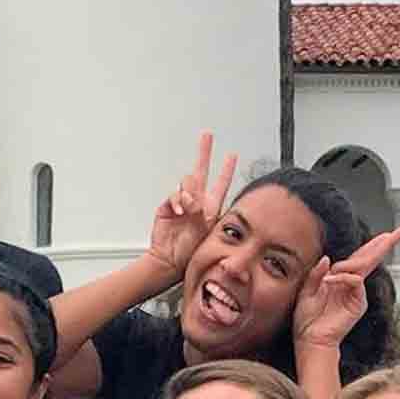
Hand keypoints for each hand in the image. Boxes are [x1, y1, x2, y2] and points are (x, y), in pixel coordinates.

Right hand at [144, 132, 236, 284]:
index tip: (232, 156)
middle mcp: (197, 202)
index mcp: (211, 208)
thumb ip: (200, 211)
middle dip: (204, 152)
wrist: (170, 262)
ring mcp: (182, 204)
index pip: (221, 184)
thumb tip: (192, 197)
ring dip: (188, 193)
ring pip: (186, 183)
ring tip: (188, 209)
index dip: (227, 169)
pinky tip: (179, 211)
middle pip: (201, 171)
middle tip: (207, 136)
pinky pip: (173, 195)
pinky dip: (177, 201)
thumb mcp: (204, 231)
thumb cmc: (190, 252)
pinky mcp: (167, 207)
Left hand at [293, 224, 399, 356]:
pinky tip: (330, 281)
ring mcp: (356, 294)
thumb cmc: (307, 320)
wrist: (310, 339)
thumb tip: (328, 258)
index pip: (359, 258)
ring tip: (331, 275)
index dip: (372, 245)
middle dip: (385, 244)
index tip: (385, 234)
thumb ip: (316, 274)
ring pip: (363, 267)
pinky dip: (343, 278)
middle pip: (371, 258)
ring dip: (349, 263)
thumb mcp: (306, 291)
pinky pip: (355, 282)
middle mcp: (351, 285)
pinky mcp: (358, 303)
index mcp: (340, 280)